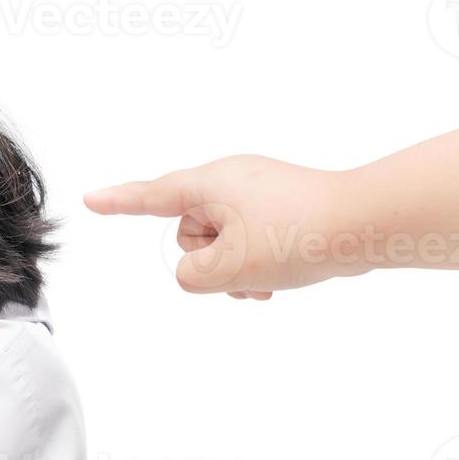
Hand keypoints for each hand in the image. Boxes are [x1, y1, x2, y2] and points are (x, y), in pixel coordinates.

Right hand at [84, 154, 369, 297]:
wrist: (368, 223)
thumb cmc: (298, 236)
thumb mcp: (228, 267)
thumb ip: (191, 276)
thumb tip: (197, 272)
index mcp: (210, 183)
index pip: (151, 197)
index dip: (118, 203)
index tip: (90, 200)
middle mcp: (230, 179)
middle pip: (191, 232)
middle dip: (210, 261)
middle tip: (244, 273)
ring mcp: (259, 192)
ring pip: (224, 242)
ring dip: (237, 269)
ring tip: (268, 280)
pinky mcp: (283, 207)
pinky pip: (252, 239)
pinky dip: (258, 262)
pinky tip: (282, 277)